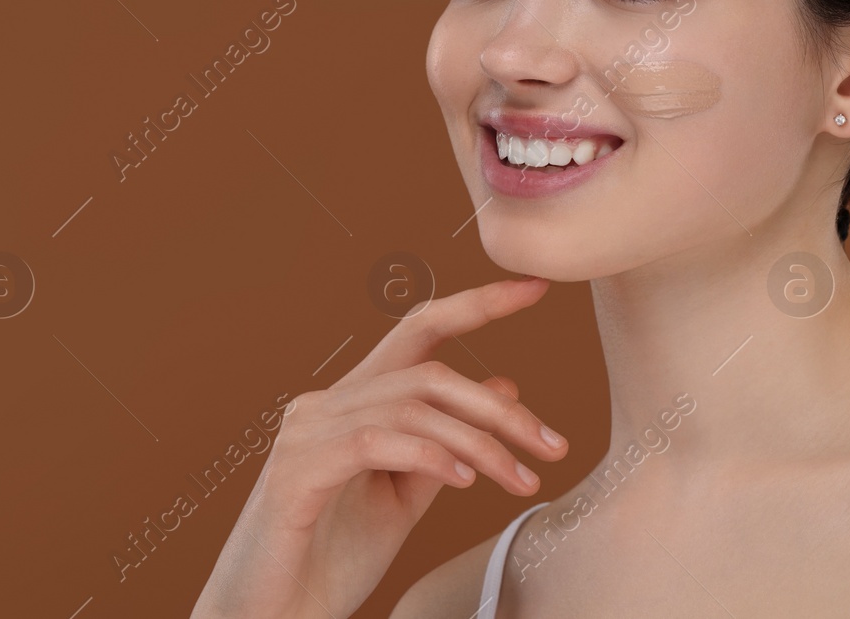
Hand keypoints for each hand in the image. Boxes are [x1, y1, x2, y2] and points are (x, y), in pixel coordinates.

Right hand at [189, 276, 566, 618]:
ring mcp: (305, 433)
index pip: (418, 332)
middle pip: (428, 373)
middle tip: (554, 446)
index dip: (478, 304)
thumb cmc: (330, 562)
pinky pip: (376, 442)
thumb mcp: (404, 499)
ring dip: (480, 444)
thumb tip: (505, 387)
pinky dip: (430, 455)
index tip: (538, 287)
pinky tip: (466, 481)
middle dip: (499, 409)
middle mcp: (324, 404)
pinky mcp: (295, 472)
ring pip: (412, 406)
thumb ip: (447, 444)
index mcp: (351, 403)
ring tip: (521, 480)